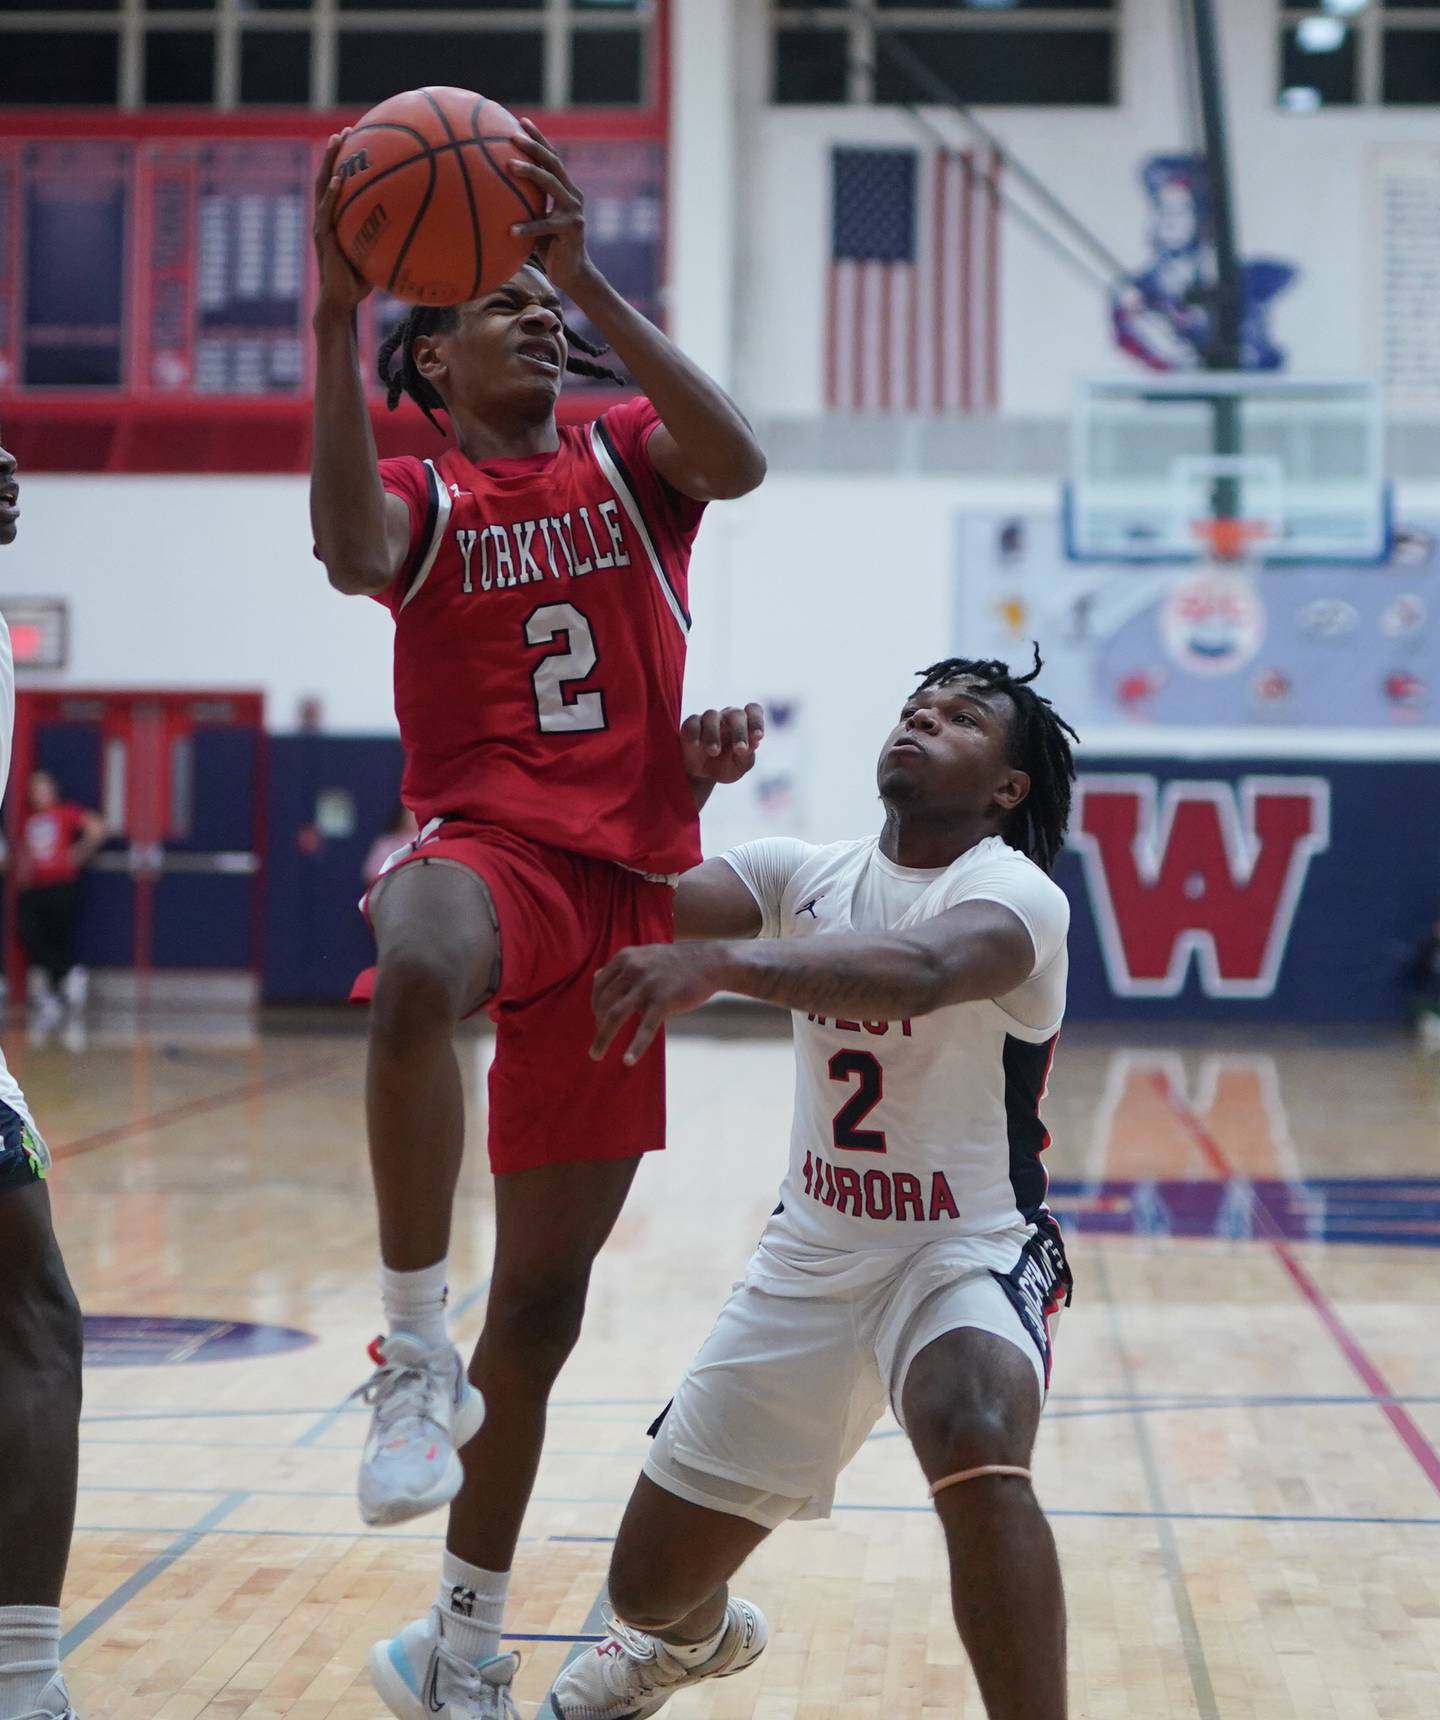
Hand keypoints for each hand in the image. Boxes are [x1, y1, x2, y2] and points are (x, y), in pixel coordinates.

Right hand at [313, 131, 371, 316]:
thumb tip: (420, 232)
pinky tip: (338, 180)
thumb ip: (389, 241)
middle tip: (347, 131)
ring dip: (329, 162)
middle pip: (329, 177)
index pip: (340, 185)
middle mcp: (327, 218)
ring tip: (337, 141)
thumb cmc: (359, 283)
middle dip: (336, 153)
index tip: (359, 141)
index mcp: (338, 219)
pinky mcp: (322, 238)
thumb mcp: (377, 257)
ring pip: (323, 186)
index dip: (346, 163)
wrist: (340, 302)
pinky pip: (326, 211)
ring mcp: (322, 226)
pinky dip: (331, 194)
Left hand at [508, 120, 593, 295]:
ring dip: (530, 173)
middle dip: (534, 146)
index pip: (552, 157)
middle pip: (553, 163)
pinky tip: (510, 230)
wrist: (573, 274)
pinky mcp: (572, 230)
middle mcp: (573, 195)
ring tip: (509, 166)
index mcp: (566, 189)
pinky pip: (545, 226)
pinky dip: (527, 228)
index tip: (522, 121)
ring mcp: (574, 211)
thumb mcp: (537, 220)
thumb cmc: (549, 248)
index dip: (539, 138)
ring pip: (551, 184)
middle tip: (513, 136)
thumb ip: (525, 204)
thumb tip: (491, 192)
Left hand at [591, 943, 729, 1065]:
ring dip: (602, 1038)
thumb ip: (621, 967)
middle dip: (598, 1024)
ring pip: (615, 1016)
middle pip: (603, 1002)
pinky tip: (627, 1061)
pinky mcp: (663, 1001)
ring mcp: (647, 985)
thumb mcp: (644, 956)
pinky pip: (645, 1028)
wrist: (709, 962)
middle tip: (598, 1041)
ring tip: (595, 1055)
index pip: (599, 985)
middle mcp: (632, 969)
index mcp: (625, 958)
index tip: (599, 1020)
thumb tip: (596, 977)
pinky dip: (635, 1047)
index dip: (595, 1005)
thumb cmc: (676, 962)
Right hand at [680, 704, 764, 787]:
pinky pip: (692, 723)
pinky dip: (694, 734)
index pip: (753, 710)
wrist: (701, 775)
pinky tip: (696, 746)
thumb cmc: (725, 767)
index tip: (758, 736)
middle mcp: (727, 718)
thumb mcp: (739, 766)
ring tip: (714, 752)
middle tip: (740, 749)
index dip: (757, 721)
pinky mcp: (690, 725)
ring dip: (714, 734)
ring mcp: (708, 720)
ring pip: (712, 716)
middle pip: (736, 714)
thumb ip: (747, 755)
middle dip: (740, 731)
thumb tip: (755, 742)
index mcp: (744, 724)